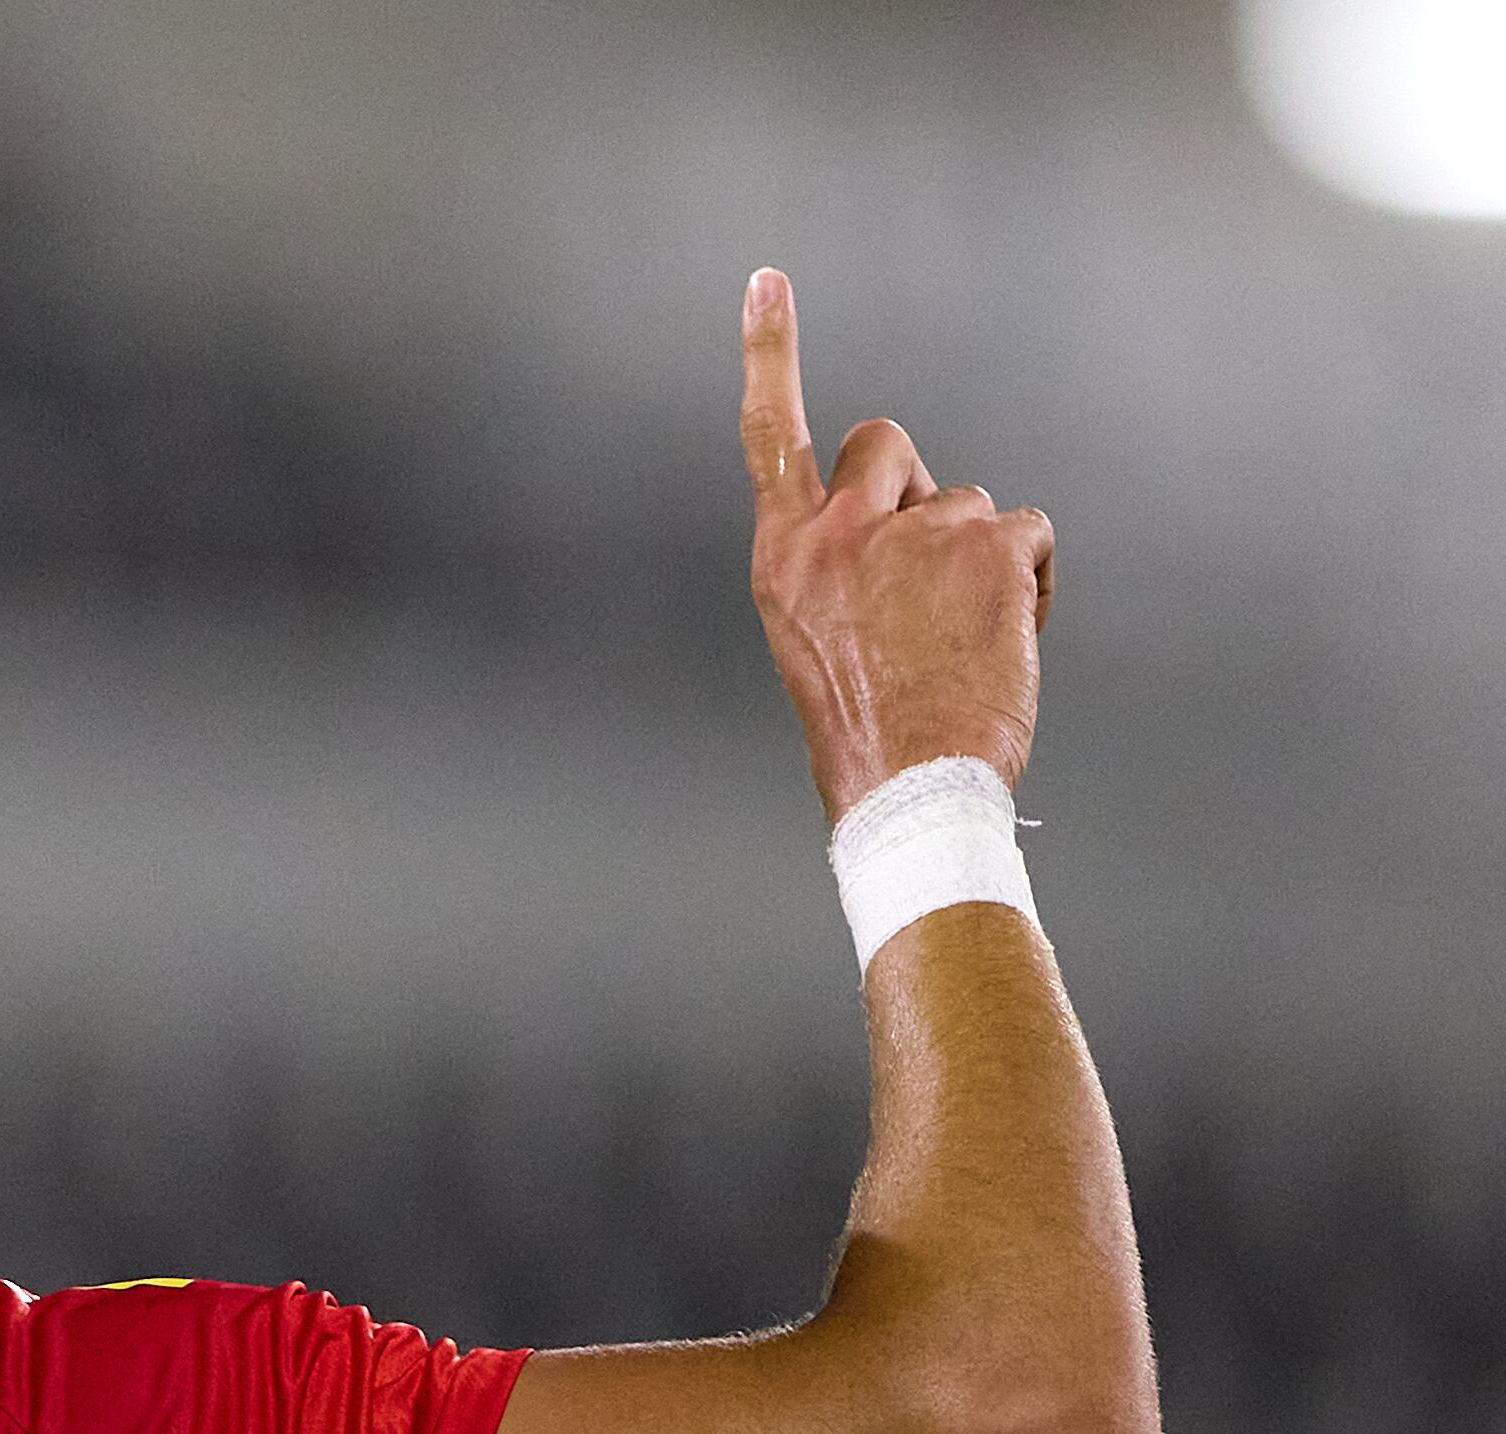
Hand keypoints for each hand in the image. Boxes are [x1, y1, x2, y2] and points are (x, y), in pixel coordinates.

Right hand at [740, 271, 1055, 821]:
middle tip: (926, 570)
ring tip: (963, 640)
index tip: (768, 282)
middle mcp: (840, 532)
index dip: (772, 353)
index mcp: (784, 558)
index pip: (771, 435)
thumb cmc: (866, 728)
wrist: (911, 784)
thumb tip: (899, 528)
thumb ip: (839, 566)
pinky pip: (1027, 533)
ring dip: (979, 561)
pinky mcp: (987, 544)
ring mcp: (915, 531)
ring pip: (969, 505)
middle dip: (916, 488)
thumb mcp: (813, 637)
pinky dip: (1031, 582)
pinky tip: (1008, 637)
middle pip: (889, 445)